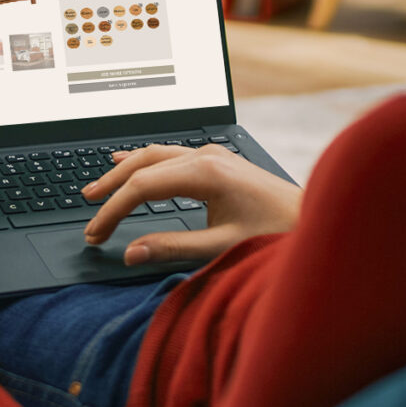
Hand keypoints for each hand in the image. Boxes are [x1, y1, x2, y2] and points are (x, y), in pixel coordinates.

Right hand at [82, 145, 302, 265]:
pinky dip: (145, 162)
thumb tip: (131, 252)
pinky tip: (130, 163)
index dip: (113, 211)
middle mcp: (207, 155)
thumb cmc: (277, 234)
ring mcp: (213, 154)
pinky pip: (170, 154)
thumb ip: (172, 248)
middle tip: (87, 210)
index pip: (142, 187)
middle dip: (112, 188)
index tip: (95, 234)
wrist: (318, 221)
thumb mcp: (222, 246)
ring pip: (155, 154)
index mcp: (206, 172)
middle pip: (143, 163)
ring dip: (125, 172)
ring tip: (97, 188)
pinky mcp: (218, 160)